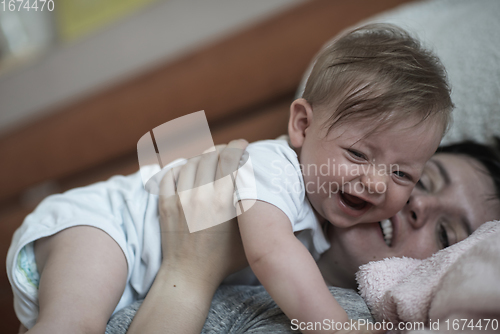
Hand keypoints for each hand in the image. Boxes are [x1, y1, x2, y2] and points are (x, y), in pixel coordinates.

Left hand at [158, 139, 248, 287]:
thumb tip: (255, 183)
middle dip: (221, 148)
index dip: (237, 146)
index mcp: (223, 202)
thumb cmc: (223, 259)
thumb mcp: (246, 234)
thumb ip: (250, 208)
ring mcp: (180, 200)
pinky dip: (180, 168)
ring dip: (202, 156)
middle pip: (210, 157)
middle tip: (228, 150)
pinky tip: (187, 170)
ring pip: (191, 163)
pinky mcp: (165, 205)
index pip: (229, 159)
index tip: (242, 143)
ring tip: (210, 159)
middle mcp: (200, 196)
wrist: (189, 276)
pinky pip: (169, 175)